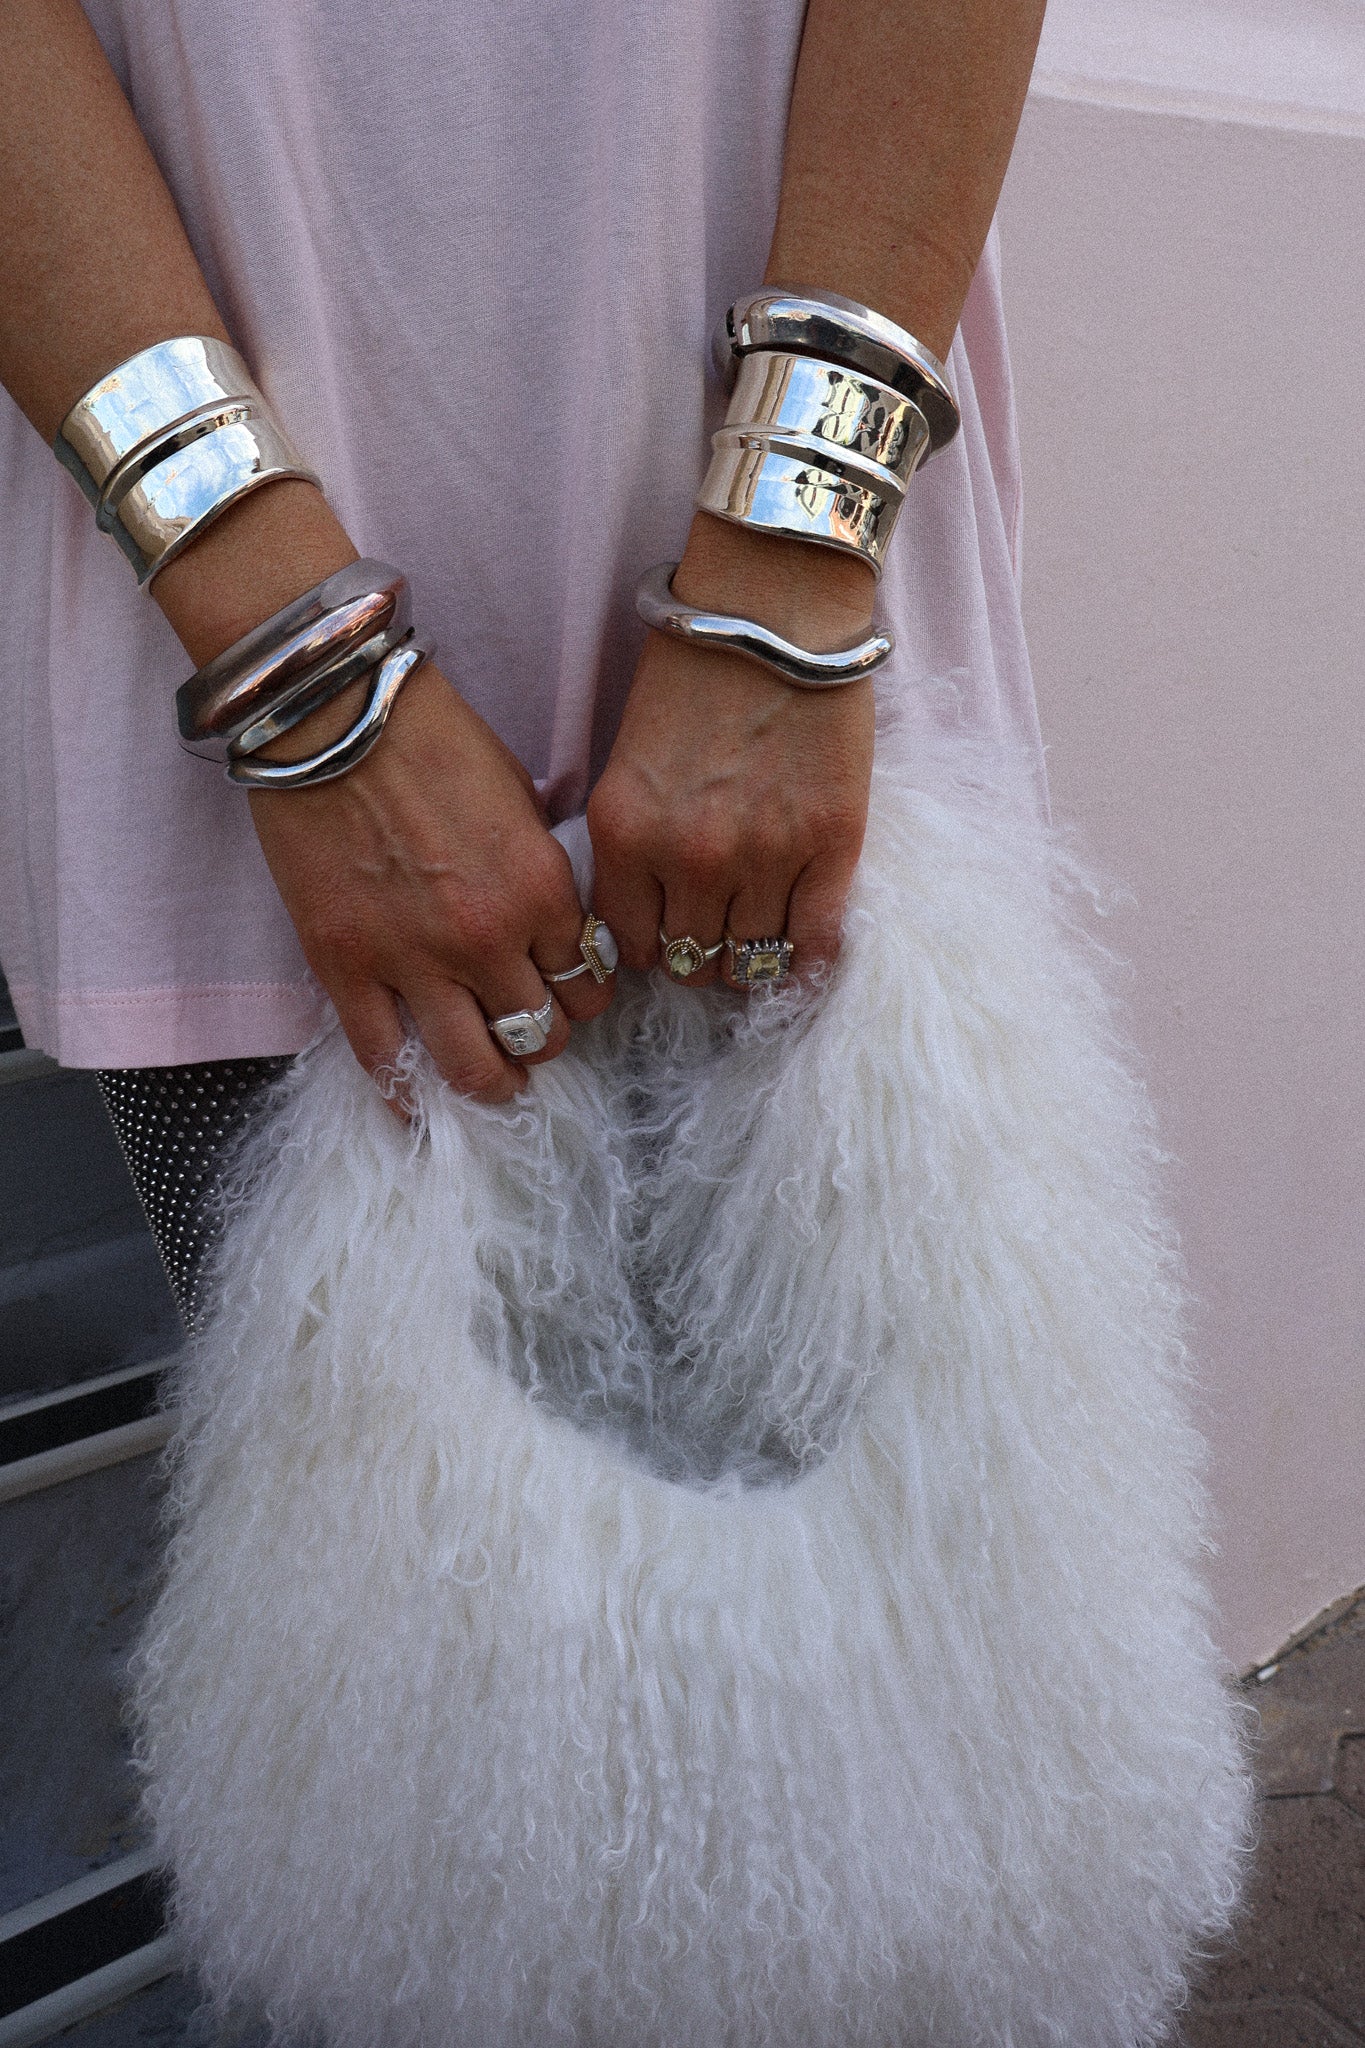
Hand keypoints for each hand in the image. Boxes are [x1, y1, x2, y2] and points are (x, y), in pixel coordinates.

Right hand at [246, 659, 613, 1106]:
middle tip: (532, 1035)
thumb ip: (537, 869)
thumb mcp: (520, 796)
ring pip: (474, 1065)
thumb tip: (547, 920)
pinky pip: (382, 1056)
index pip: (587, 983)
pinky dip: (405, 1090)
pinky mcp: (345, 967)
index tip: (568, 992)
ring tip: (493, 1082)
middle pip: (541, 1033)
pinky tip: (416, 1102)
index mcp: (541, 890)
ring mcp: (413, 961)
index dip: (583, 994)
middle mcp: (488, 939)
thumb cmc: (430, 737)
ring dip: (493, 1081)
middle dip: (544, 1040)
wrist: (332, 712)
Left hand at [588, 517, 875, 986]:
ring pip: (750, 961)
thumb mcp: (631, 756)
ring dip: (752, 954)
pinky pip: (813, 942)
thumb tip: (655, 909)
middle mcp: (688, 856)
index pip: (629, 943)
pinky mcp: (831, 846)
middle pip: (690, 960)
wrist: (777, 604)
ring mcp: (764, 856)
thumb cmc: (697, 664)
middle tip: (717, 926)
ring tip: (760, 928)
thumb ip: (637, 836)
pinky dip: (806, 958)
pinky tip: (804, 946)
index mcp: (626, 831)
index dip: (650, 942)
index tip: (667, 929)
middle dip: (700, 949)